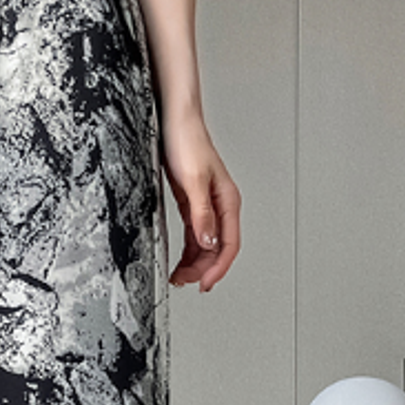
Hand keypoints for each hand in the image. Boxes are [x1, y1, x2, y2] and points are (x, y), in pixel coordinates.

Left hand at [161, 114, 241, 291]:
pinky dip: (188, 250)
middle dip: (204, 269)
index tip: (205, 283)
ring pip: (206, 244)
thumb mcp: (193, 181)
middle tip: (186, 283)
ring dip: (195, 263)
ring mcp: (206, 206)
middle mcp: (220, 206)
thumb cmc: (187, 141)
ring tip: (180, 277)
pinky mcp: (192, 203)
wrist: (174, 120)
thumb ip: (201, 214)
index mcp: (228, 201)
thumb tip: (208, 242)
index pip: (229, 244)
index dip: (218, 268)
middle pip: (218, 249)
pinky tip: (180, 260)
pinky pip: (194, 235)